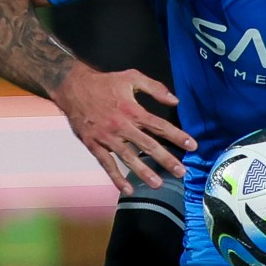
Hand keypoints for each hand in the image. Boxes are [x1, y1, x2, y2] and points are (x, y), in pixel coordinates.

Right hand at [52, 65, 197, 193]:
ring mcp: (107, 137)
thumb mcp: (131, 77)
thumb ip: (155, 88)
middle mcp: (122, 126)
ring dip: (143, 172)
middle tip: (182, 172)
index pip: (160, 125)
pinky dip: (116, 177)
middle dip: (166, 159)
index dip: (177, 136)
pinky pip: (106, 163)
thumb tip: (175, 101)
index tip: (192, 146)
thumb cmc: (104, 83)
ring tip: (158, 184)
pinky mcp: (94, 144)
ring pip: (128, 157)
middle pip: (148, 145)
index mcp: (133, 110)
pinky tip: (127, 189)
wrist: (72, 87)